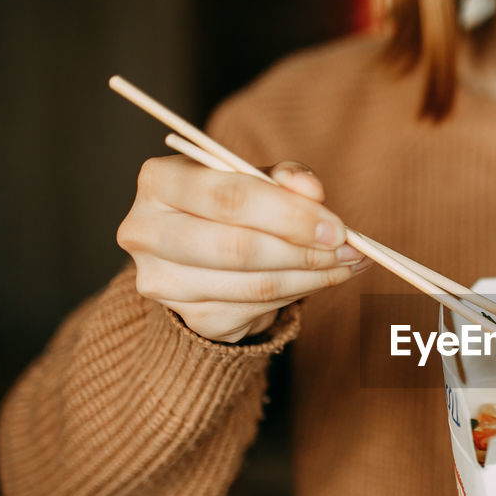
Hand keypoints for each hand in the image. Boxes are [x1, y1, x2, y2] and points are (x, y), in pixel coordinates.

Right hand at [117, 157, 370, 342]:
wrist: (206, 257)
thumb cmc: (234, 207)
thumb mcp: (258, 180)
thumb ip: (284, 178)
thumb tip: (311, 190)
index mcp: (159, 181)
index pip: (229, 199)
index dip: (289, 215)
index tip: (336, 227)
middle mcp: (146, 231)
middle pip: (237, 248)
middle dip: (304, 251)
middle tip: (349, 250)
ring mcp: (162, 281)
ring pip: (252, 285)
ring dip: (311, 277)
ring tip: (345, 264)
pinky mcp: (190, 317)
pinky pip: (256, 310)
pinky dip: (297, 294)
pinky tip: (319, 279)